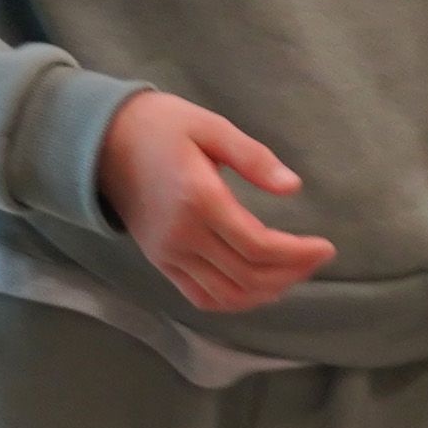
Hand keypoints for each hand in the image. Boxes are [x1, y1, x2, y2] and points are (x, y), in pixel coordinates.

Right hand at [97, 87, 327, 312]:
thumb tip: (293, 187)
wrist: (102, 141)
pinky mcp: (160, 262)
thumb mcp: (209, 126)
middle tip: (318, 258)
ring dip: (267, 292)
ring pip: (227, 295)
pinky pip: (202, 298)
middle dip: (291, 273)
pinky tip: (259, 288)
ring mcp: (168, 255)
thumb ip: (253, 157)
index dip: (297, 254)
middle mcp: (182, 235)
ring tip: (295, 273)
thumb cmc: (160, 125)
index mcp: (198, 199)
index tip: (325, 247)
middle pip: (248, 275)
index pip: (257, 245)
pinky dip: (235, 301)